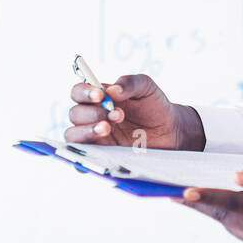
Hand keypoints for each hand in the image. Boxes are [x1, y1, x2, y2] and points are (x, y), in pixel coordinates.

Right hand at [65, 73, 205, 150]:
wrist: (170, 131)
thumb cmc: (154, 106)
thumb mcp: (146, 88)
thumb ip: (130, 83)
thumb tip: (112, 90)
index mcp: (98, 98)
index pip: (78, 92)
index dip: (84, 93)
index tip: (100, 96)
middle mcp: (92, 117)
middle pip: (75, 114)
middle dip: (92, 113)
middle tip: (117, 115)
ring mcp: (94, 138)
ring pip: (73, 135)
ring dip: (87, 131)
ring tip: (107, 128)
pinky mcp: (99, 156)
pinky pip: (81, 160)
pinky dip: (82, 158)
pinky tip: (99, 154)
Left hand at [179, 162, 242, 242]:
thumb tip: (235, 177)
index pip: (232, 203)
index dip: (206, 197)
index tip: (183, 192)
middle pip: (225, 216)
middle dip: (200, 203)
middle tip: (172, 191)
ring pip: (231, 225)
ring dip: (215, 210)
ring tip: (193, 195)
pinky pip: (242, 232)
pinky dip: (232, 219)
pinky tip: (224, 206)